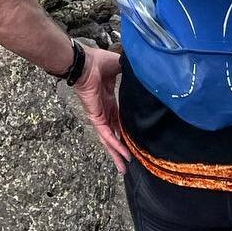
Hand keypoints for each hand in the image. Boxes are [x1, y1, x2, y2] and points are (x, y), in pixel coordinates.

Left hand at [71, 45, 129, 173]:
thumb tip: (146, 71)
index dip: (125, 130)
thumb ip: (131, 72)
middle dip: (120, 149)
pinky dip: (114, 145)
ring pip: (109, 140)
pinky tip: (123, 155)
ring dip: (116, 154)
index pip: (119, 119)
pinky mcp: (96, 118)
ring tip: (124, 168)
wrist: (86, 63)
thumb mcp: (120, 67)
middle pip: (114, 134)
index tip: (133, 140)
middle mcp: (104, 110)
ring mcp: (99, 116)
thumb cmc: (99, 62)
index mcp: (109, 100)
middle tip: (128, 163)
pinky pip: (106, 135)